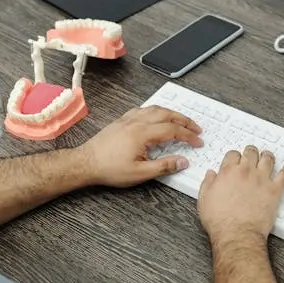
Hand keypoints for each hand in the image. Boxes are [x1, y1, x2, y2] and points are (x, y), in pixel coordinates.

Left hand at [78, 105, 202, 186]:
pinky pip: (142, 110)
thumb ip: (164, 166)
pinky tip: (156, 116)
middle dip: (184, 120)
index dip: (188, 135)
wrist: (85, 163)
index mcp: (143, 134)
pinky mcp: (121, 121)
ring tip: (181, 120)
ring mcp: (127, 120)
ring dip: (171, 113)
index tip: (198, 141)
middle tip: (196, 128)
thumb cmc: (109, 169)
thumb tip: (183, 162)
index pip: (173, 130)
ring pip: (155, 109)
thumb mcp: (140, 173)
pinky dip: (155, 111)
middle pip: (167, 114)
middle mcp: (136, 122)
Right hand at [198, 145, 283, 242]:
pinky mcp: (274, 190)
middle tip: (252, 153)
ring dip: (267, 155)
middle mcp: (246, 172)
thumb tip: (211, 174)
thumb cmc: (220, 221)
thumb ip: (208, 183)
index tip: (235, 159)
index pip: (233, 155)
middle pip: (251, 153)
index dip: (234, 156)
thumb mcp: (204, 200)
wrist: (237, 234)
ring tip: (267, 155)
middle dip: (251, 152)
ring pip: (268, 159)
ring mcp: (262, 180)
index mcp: (228, 172)